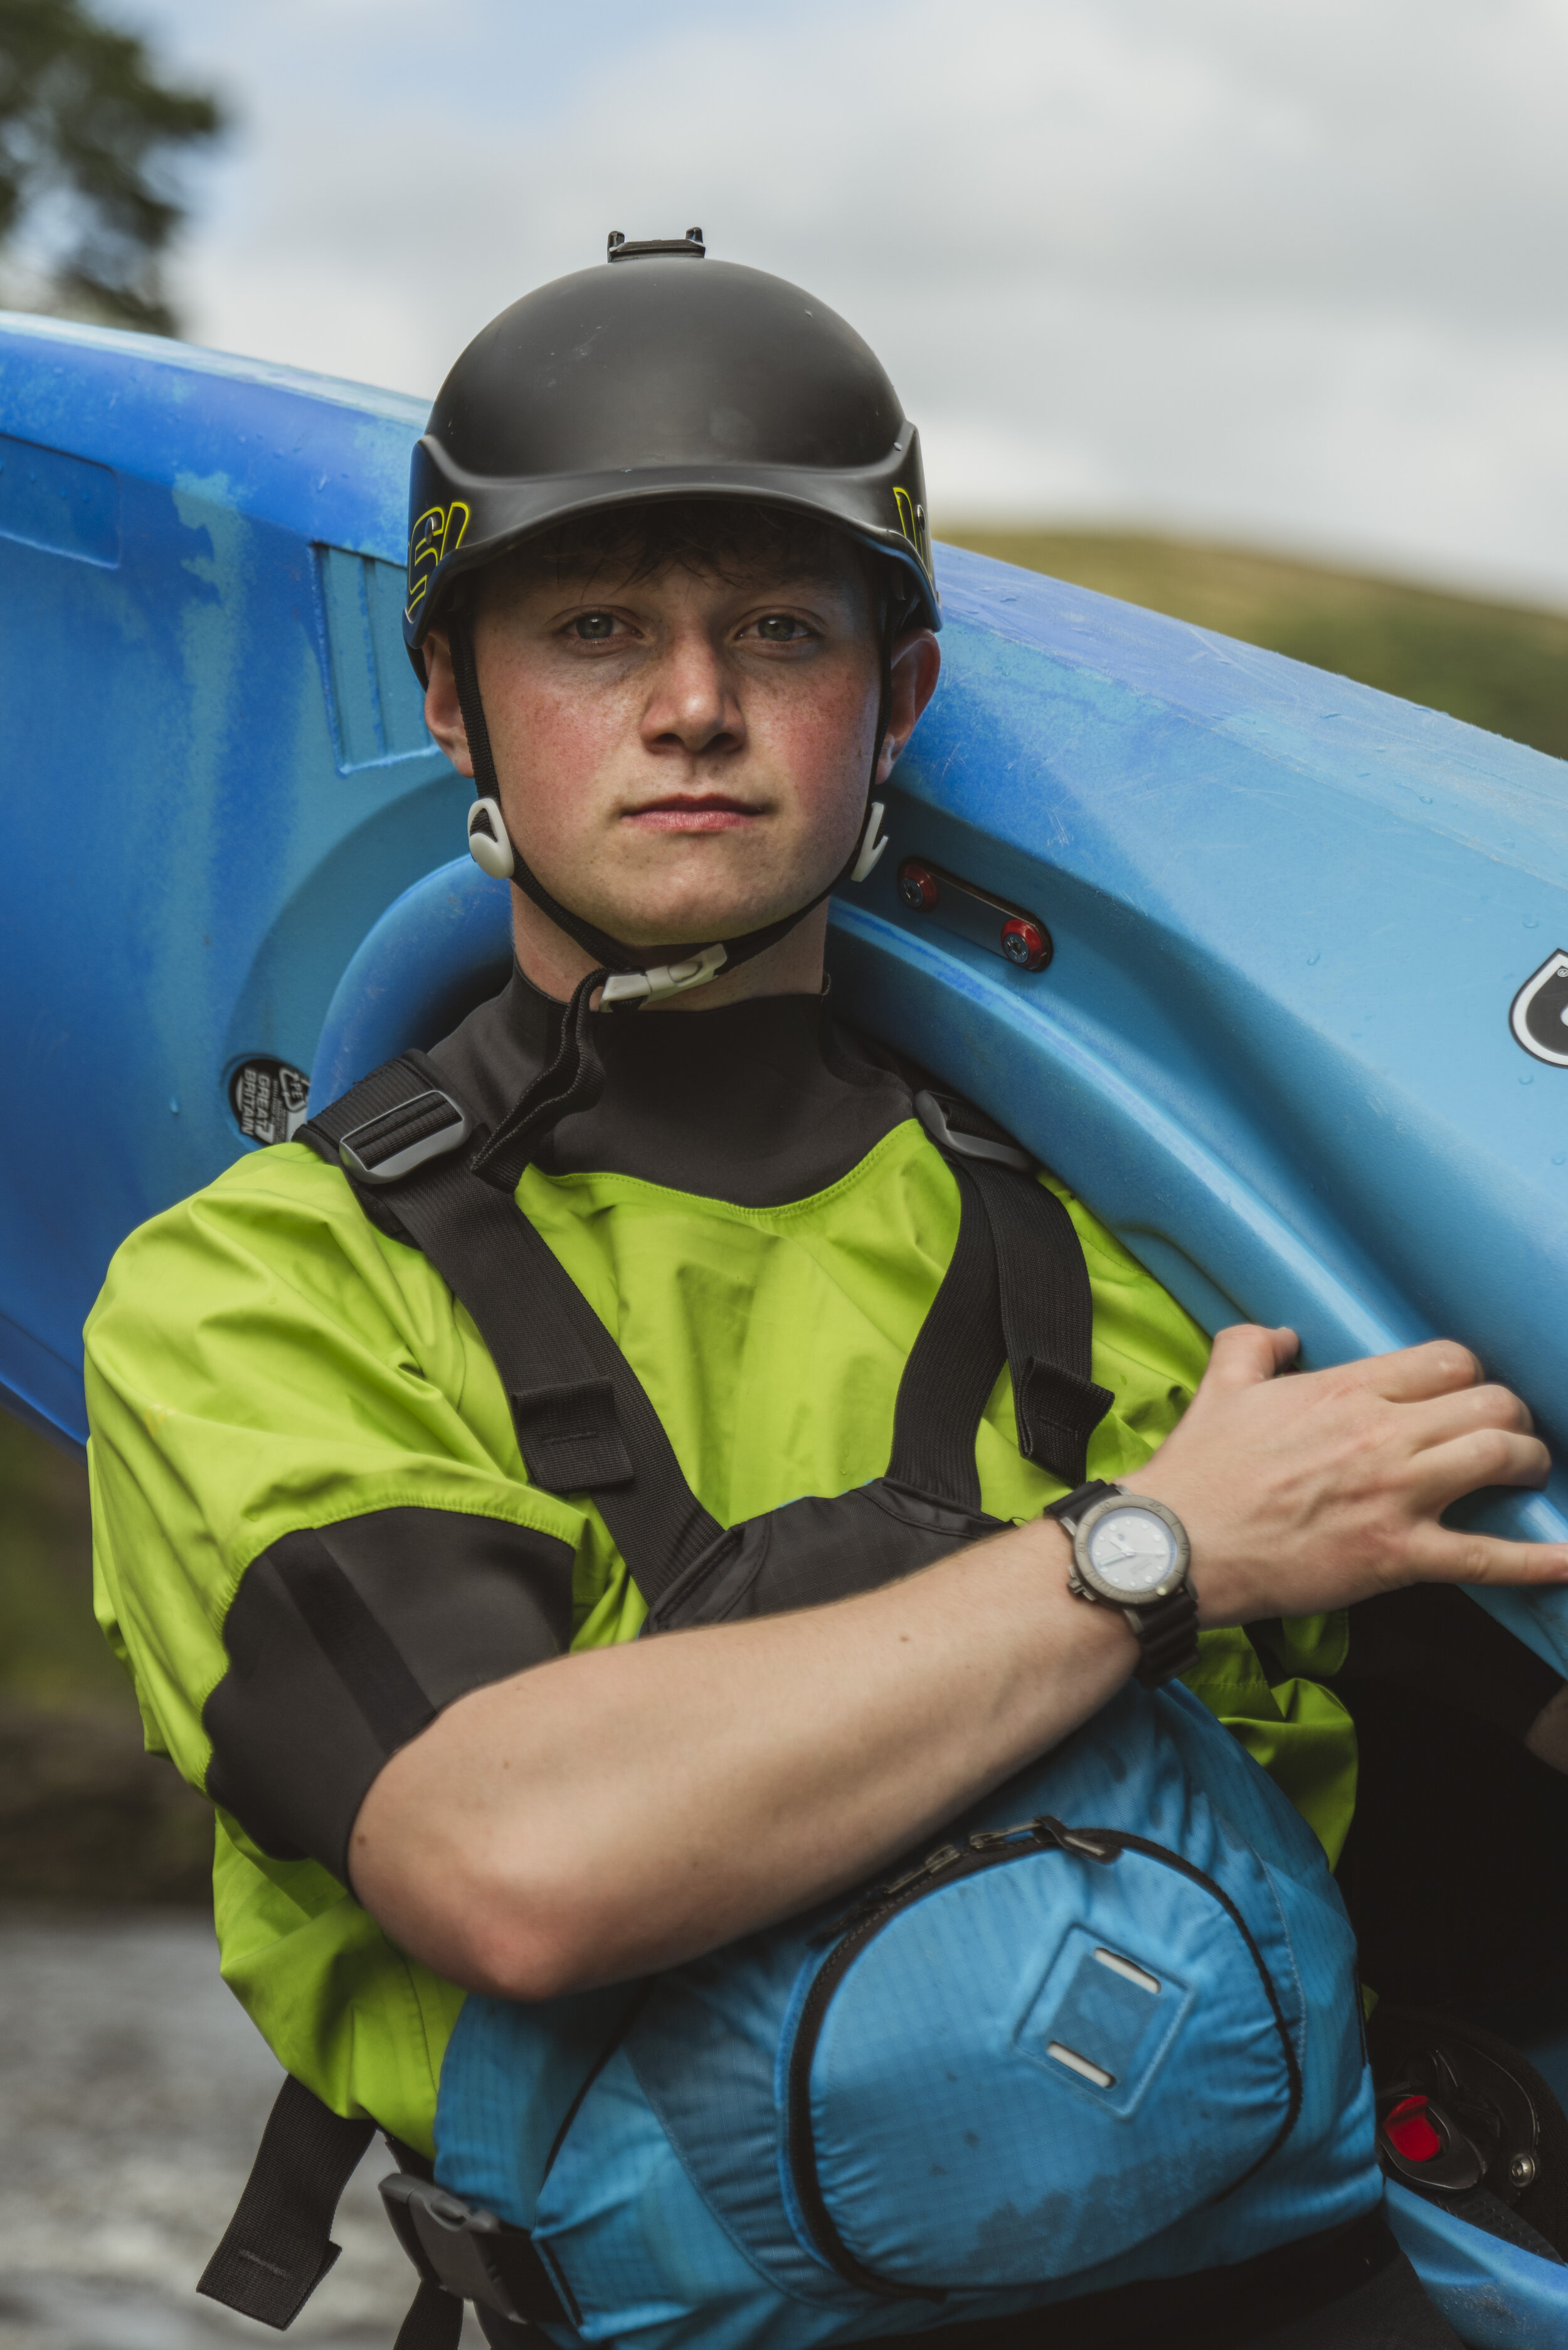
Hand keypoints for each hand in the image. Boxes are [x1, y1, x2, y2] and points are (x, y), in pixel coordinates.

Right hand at [1122, 1326, 1567, 1626]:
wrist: (1176, 1546)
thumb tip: (1278, 1334)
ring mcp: (1396, 1496)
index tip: (1465, 1395)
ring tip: (1529, 1475)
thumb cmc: (1198, 1471)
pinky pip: (1487, 1557)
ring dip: (1529, 1464)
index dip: (1470, 1376)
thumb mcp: (1219, 1387)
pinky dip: (1538, 1560)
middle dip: (1512, 1417)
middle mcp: (1382, 1434)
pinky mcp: (1397, 1556)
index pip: (1447, 1360)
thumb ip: (1250, 1345)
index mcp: (1345, 1389)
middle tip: (1505, 1436)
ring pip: (1501, 1458)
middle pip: (1491, 1404)